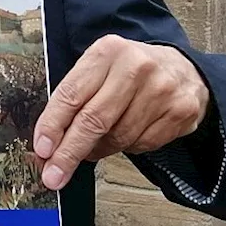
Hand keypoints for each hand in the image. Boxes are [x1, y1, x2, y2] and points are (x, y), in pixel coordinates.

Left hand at [32, 35, 209, 190]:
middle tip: (54, 174)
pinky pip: (142, 144)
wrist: (182, 68)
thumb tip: (48, 143)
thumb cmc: (130, 71)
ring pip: (118, 137)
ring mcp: (162, 90)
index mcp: (108, 51)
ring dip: (98, 150)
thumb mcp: (99, 68)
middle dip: (69, 152)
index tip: (42, 149)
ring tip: (93, 146)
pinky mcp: (180, 111)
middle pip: (94, 120)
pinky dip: (126, 148)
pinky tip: (124, 136)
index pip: (72, 94)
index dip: (53, 125)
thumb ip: (74, 98)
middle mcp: (136, 67)